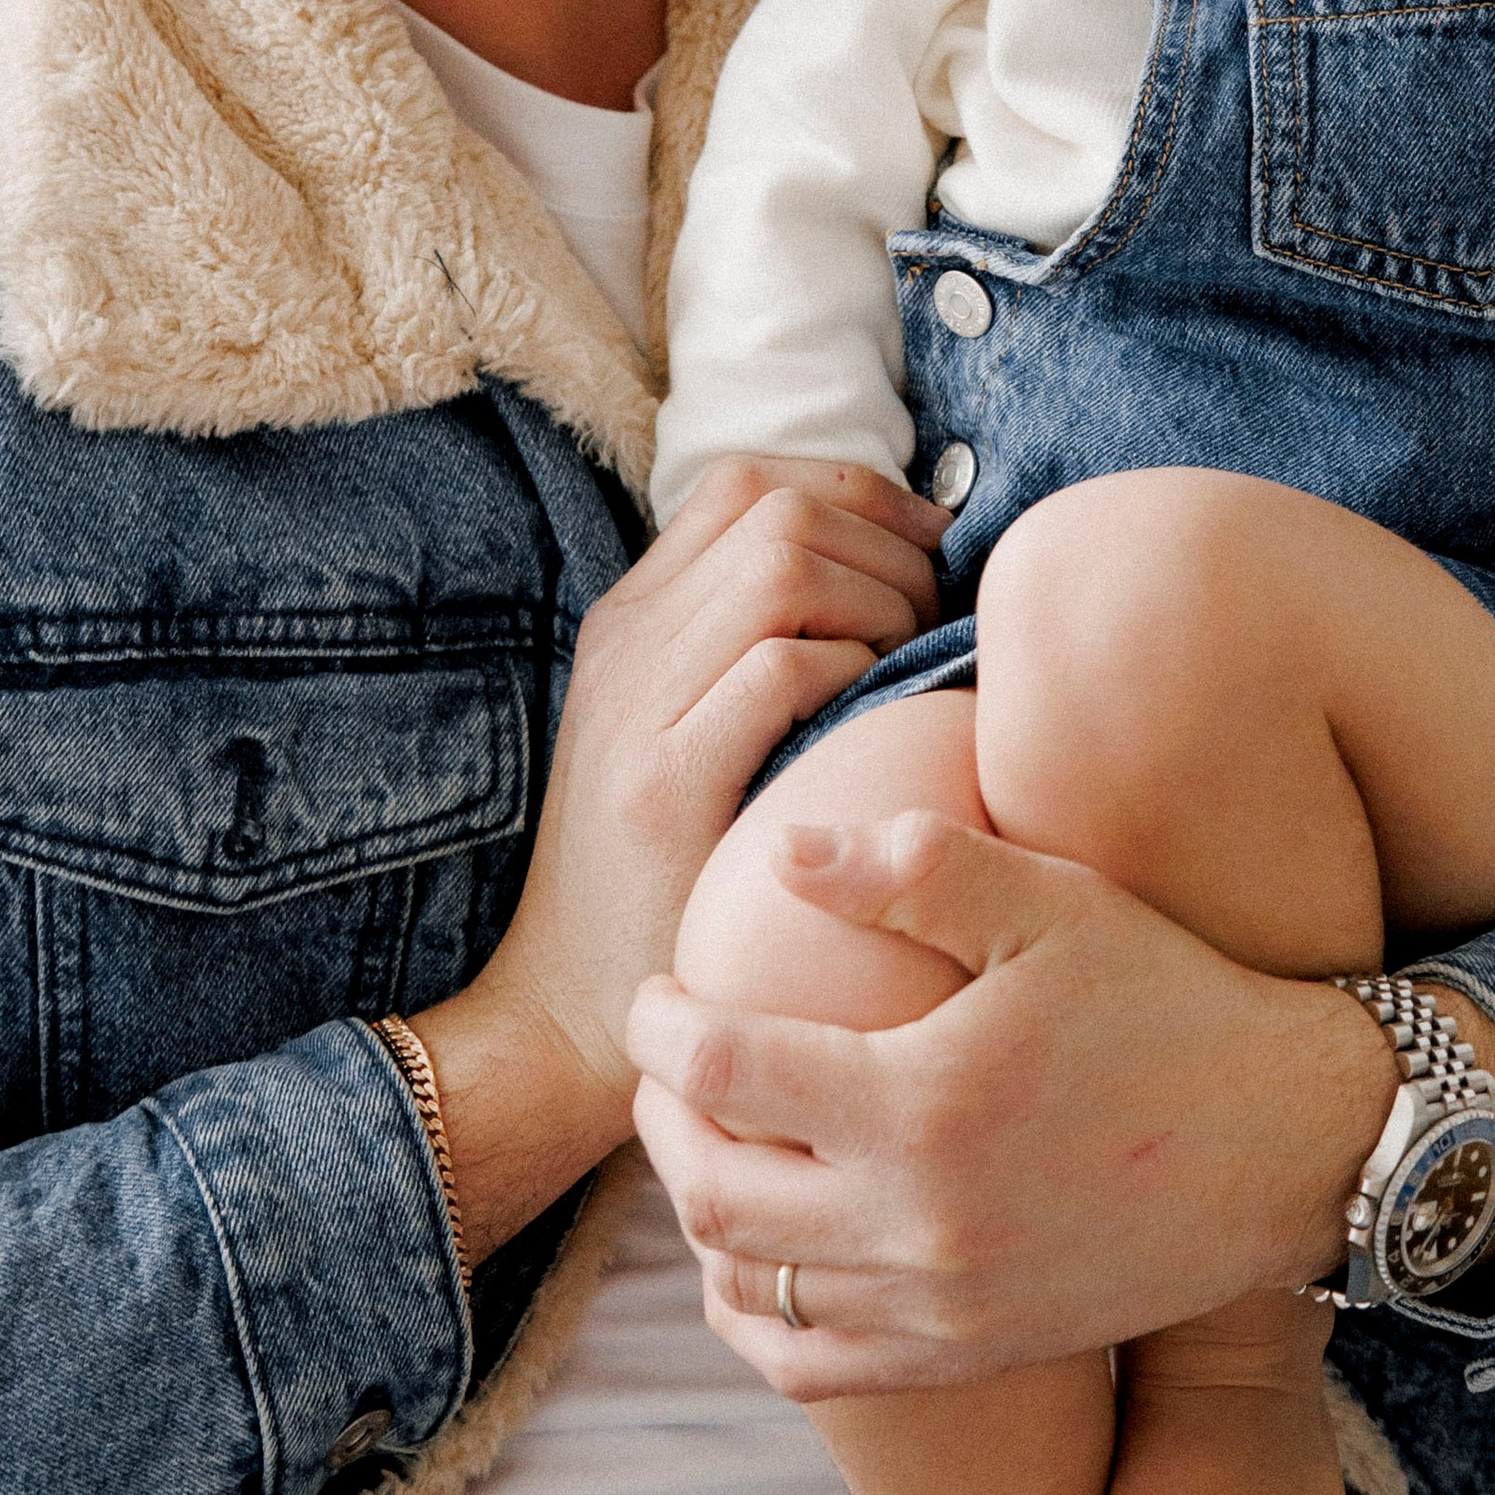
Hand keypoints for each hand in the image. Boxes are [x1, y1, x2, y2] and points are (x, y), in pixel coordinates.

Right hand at [416, 460, 946, 1258]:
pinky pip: (782, 666)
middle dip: (885, 547)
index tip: (923, 552)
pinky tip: (870, 721)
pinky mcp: (663, 782)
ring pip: (786, 567)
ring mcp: (637, 707)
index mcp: (631, 621)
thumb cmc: (665, 878)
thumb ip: (756, 652)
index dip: (856, 495)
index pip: (749, 484)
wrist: (565, 1010)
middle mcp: (626, 644)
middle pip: (780, 511)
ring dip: (879, 602)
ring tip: (905, 669)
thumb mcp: (692, 739)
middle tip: (929, 624)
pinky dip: (852, 670)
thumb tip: (900, 574)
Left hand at [628, 809, 1417, 1396]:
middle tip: (670, 1065)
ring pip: (748, 1286)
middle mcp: (919, 1225)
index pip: (720, 1071)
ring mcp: (941, 1307)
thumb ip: (915, 868)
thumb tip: (780, 853)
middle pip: (709, 1191)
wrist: (1293, 1146)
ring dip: (700, 1214)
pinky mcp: (969, 1354)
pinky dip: (754, 1317)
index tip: (657, 993)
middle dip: (662, 1120)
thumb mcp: (1053, 906)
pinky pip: (811, 1366)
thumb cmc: (1170, 1001)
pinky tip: (753, 1259)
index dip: (658, 1026)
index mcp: (924, 1103)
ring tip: (711, 1144)